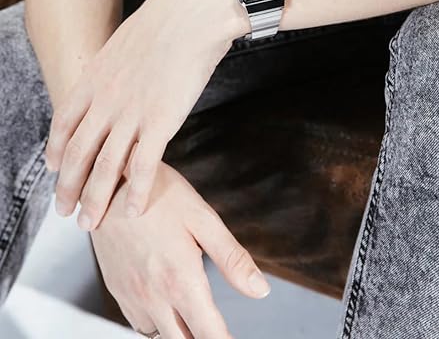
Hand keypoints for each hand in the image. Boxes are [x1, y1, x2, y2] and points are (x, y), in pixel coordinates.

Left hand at [45, 0, 249, 228]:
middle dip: (68, 187)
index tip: (54, 171)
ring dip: (95, 200)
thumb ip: (113, 68)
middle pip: (77, 154)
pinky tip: (133, 211)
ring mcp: (130, 114)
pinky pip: (143, 166)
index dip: (55, 152)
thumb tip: (116, 79)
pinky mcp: (161, 123)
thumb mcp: (124, 43)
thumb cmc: (163, 24)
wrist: (190, 14)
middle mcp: (105, 101)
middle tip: (64, 212)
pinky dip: (136, 192)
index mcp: (93, 79)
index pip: (64, 124)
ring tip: (90, 223)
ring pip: (105, 167)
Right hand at [91, 162, 270, 337]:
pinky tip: (164, 303)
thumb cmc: (160, 196)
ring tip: (192, 318)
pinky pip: (137, 321)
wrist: (111, 182)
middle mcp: (153, 296)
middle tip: (215, 327)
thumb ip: (231, 259)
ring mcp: (130, 294)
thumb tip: (259, 290)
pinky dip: (155, 322)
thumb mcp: (202, 219)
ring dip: (178, 333)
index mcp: (180, 281)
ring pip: (158, 335)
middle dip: (202, 338)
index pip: (209, 335)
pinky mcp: (114, 287)